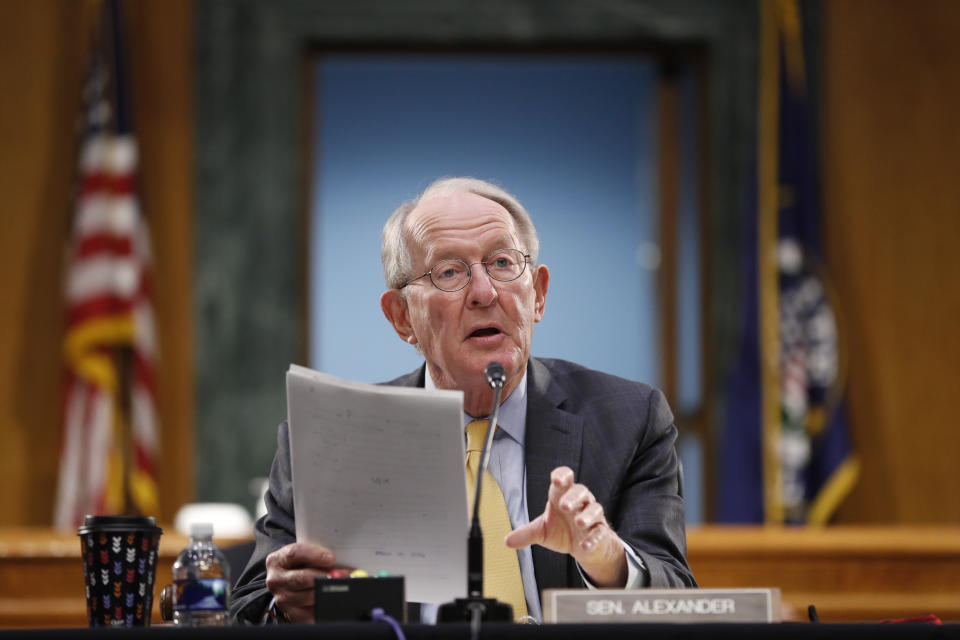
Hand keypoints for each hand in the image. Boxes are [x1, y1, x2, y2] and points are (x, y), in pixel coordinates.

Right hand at [264, 542, 352, 622]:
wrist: (288, 585)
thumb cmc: (300, 566)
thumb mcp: (303, 554)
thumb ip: (316, 553)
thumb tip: (340, 556)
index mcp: (277, 560)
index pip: (295, 553)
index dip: (314, 554)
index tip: (331, 557)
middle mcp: (276, 580)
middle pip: (303, 578)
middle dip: (326, 576)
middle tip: (346, 574)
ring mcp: (283, 599)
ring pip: (309, 596)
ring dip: (329, 591)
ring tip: (345, 586)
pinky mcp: (291, 614)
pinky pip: (311, 613)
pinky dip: (325, 606)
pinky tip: (335, 600)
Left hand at [505, 466, 626, 586]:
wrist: (584, 547)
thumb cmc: (563, 531)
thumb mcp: (542, 531)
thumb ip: (526, 533)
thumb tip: (507, 541)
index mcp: (562, 496)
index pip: (565, 479)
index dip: (562, 476)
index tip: (557, 479)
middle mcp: (580, 503)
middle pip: (581, 491)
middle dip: (573, 497)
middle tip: (564, 505)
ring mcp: (592, 517)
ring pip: (594, 509)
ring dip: (587, 515)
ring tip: (579, 522)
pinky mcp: (601, 532)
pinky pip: (600, 532)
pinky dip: (593, 538)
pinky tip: (584, 545)